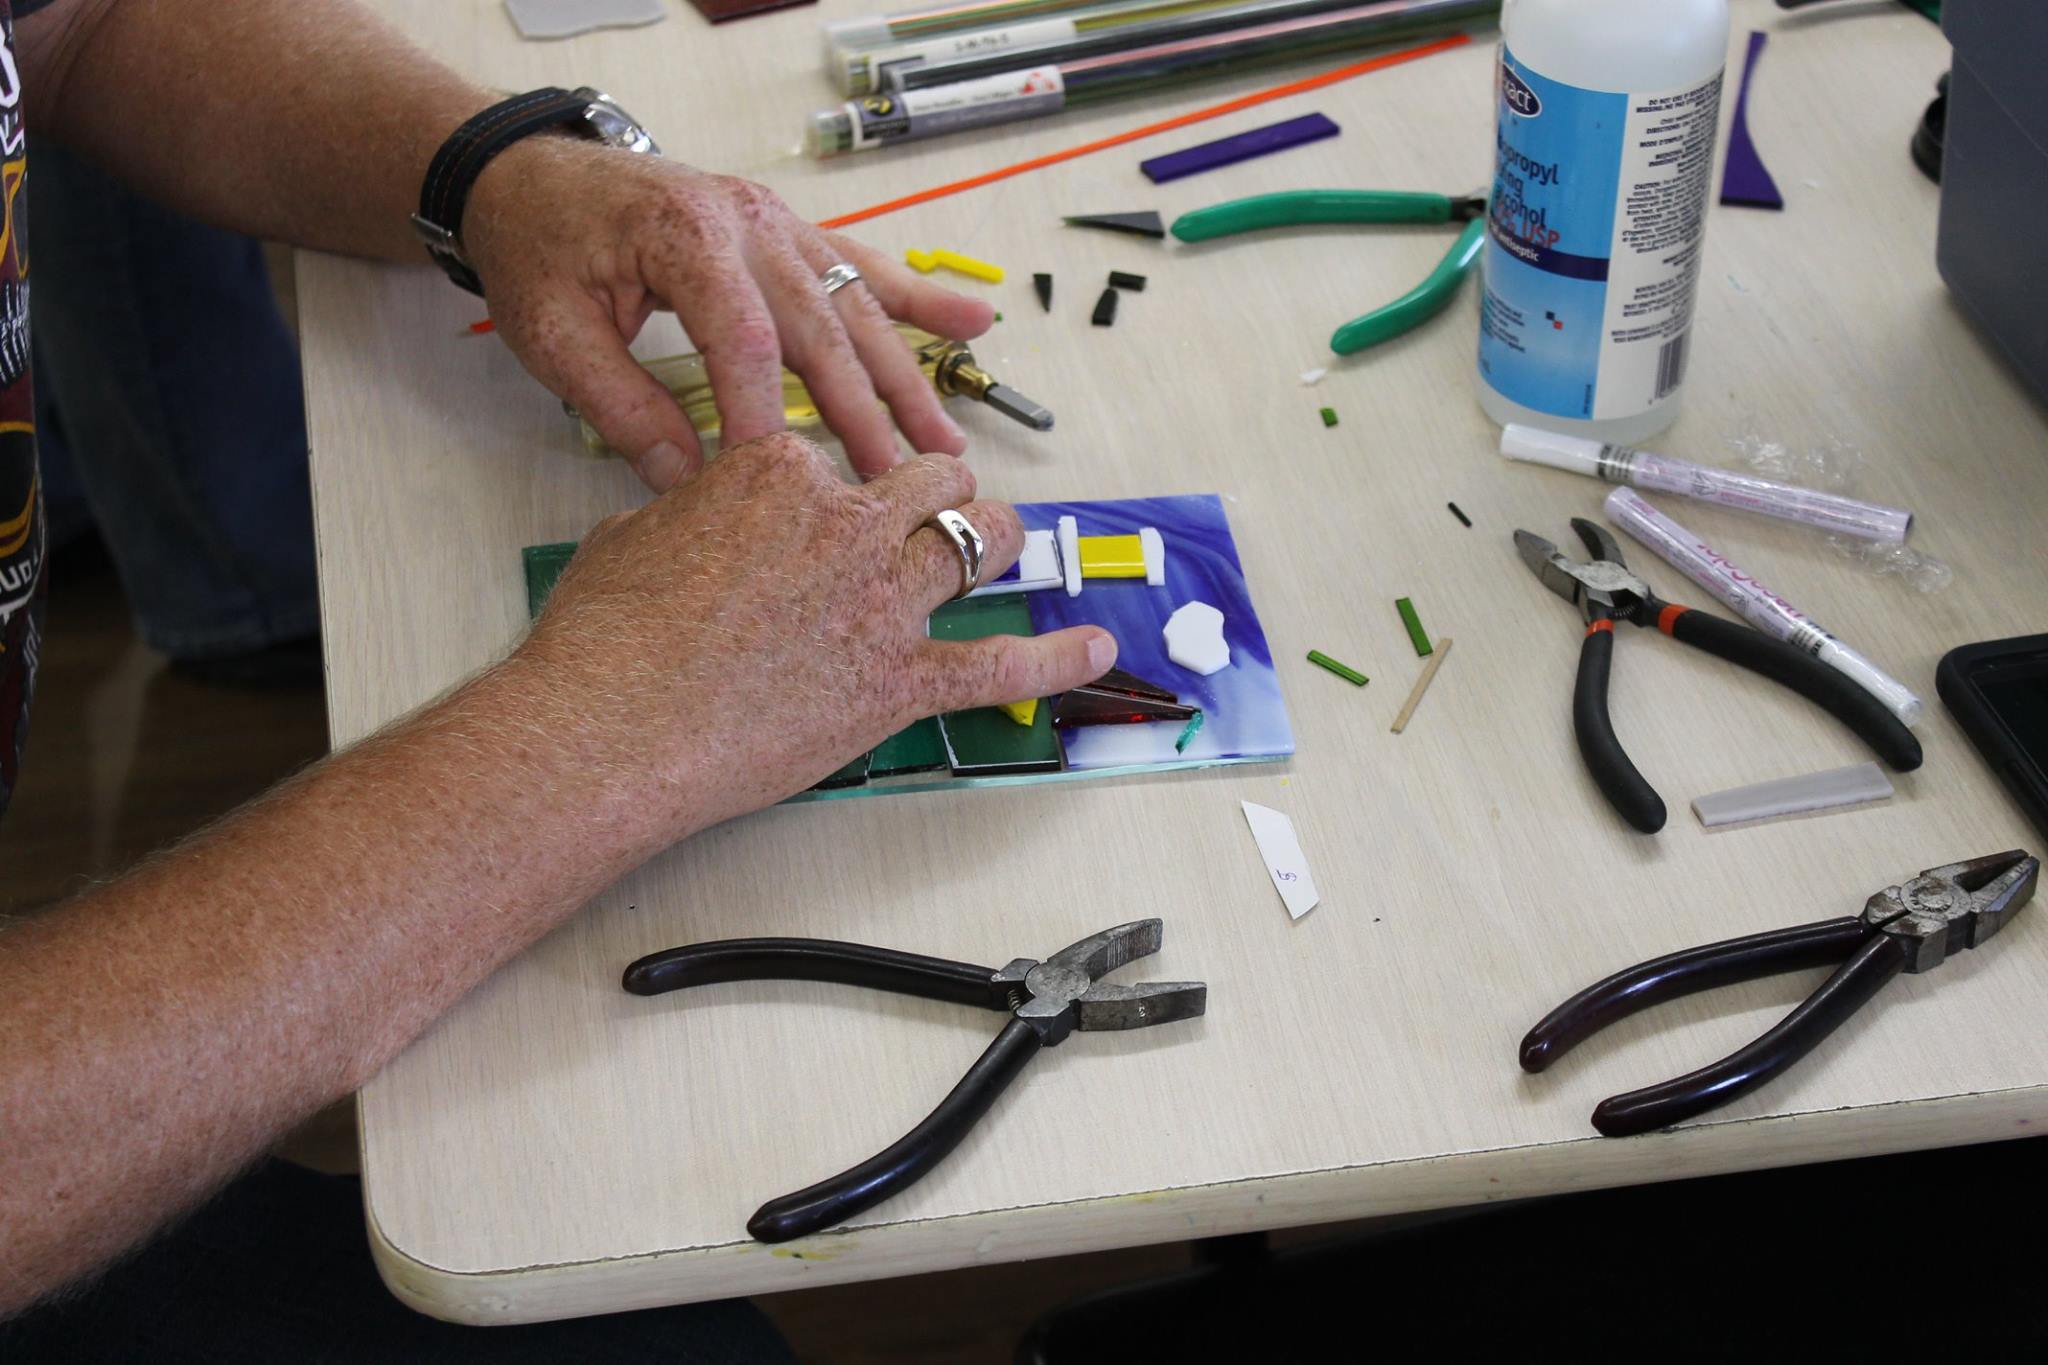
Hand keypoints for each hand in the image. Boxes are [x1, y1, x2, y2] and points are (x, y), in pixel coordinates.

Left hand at [462, 138, 994, 489]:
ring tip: (944, 440)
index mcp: (687, 236)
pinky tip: (972, 324)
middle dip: (863, 409)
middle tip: (895, 478)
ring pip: (855, 304)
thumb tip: (685, 484)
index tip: (778, 479)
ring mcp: (777, 221)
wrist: (530, 174)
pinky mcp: (788, 230)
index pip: (744, 339)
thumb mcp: (555, 333)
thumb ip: (622, 408)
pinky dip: (918, 298)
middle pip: (821, 326)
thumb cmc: (539, 246)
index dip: (763, 414)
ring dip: (904, 375)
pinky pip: (862, 265)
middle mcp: (748, 221)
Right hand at [517, 433, 1115, 845]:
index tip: (821, 500)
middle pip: (928, 481)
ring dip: (998, 536)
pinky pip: (999, 666)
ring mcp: (883, 602)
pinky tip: (1097, 648)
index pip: (830, 453)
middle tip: (936, 503)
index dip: (828, 481)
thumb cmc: (606, 635)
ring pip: (977, 542)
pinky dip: (1056, 659)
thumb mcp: (635, 532)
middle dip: (937, 488)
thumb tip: (700, 510)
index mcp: (781, 472)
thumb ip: (693, 508)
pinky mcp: (899, 681)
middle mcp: (848, 524)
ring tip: (1009, 539)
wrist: (611, 725)